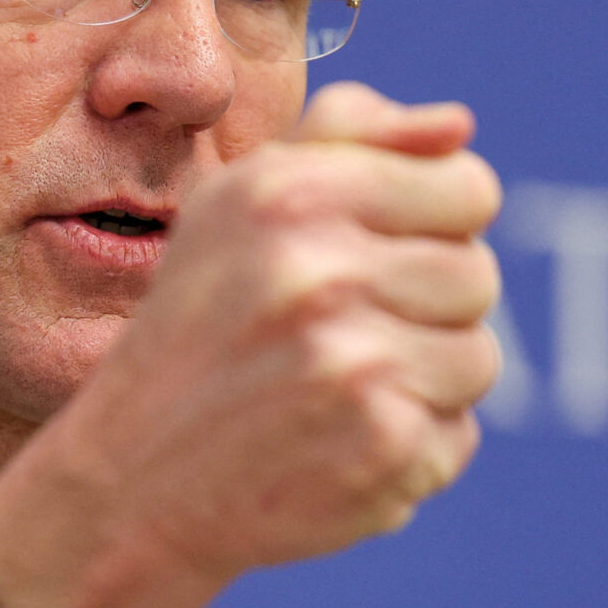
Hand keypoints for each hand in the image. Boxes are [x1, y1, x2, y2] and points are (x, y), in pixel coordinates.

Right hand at [0, 82, 503, 607]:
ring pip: (477, 359)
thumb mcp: (239, 203)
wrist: (130, 482)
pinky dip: (408, 449)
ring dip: (422, 382)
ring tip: (336, 393)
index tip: (386, 255)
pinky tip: (333, 447)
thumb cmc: (197, 326)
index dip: (439, 225)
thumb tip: (460, 125)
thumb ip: (347, 137)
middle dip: (425, 308)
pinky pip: (457, 436)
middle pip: (478, 275)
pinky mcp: (383, 448)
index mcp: (291, 192)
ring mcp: (357, 365)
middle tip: (341, 337)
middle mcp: (321, 271)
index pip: (469, 188)